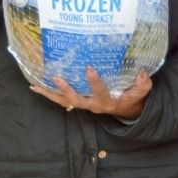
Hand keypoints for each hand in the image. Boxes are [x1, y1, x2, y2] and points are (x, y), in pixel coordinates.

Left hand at [30, 67, 151, 118]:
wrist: (124, 110)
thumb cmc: (130, 99)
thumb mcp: (139, 93)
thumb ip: (142, 84)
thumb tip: (142, 73)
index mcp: (107, 102)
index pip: (100, 92)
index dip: (94, 81)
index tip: (89, 68)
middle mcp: (92, 105)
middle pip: (76, 100)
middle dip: (66, 89)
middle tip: (56, 78)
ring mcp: (83, 104)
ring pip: (64, 101)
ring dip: (50, 94)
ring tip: (36, 85)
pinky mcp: (77, 102)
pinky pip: (60, 100)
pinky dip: (48, 94)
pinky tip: (35, 87)